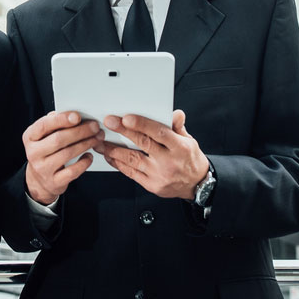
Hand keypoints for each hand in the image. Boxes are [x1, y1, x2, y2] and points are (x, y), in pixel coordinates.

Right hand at [23, 111, 104, 204]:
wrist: (39, 180)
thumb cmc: (45, 151)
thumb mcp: (43, 136)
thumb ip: (54, 124)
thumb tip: (72, 115)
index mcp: (30, 137)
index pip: (44, 125)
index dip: (61, 120)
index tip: (77, 116)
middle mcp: (33, 153)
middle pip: (58, 139)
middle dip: (80, 131)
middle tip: (94, 127)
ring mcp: (43, 168)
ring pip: (67, 154)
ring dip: (85, 144)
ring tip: (96, 138)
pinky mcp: (54, 182)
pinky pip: (72, 171)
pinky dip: (83, 163)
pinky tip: (89, 156)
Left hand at [94, 110, 210, 198]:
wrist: (197, 185)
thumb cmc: (190, 160)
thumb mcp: (189, 141)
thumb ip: (177, 127)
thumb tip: (175, 113)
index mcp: (179, 147)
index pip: (159, 133)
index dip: (142, 124)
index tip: (126, 118)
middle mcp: (168, 161)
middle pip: (143, 144)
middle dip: (123, 132)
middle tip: (109, 123)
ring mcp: (159, 175)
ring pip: (133, 160)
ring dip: (114, 150)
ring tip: (101, 142)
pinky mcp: (151, 185)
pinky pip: (131, 173)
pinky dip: (119, 164)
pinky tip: (110, 156)